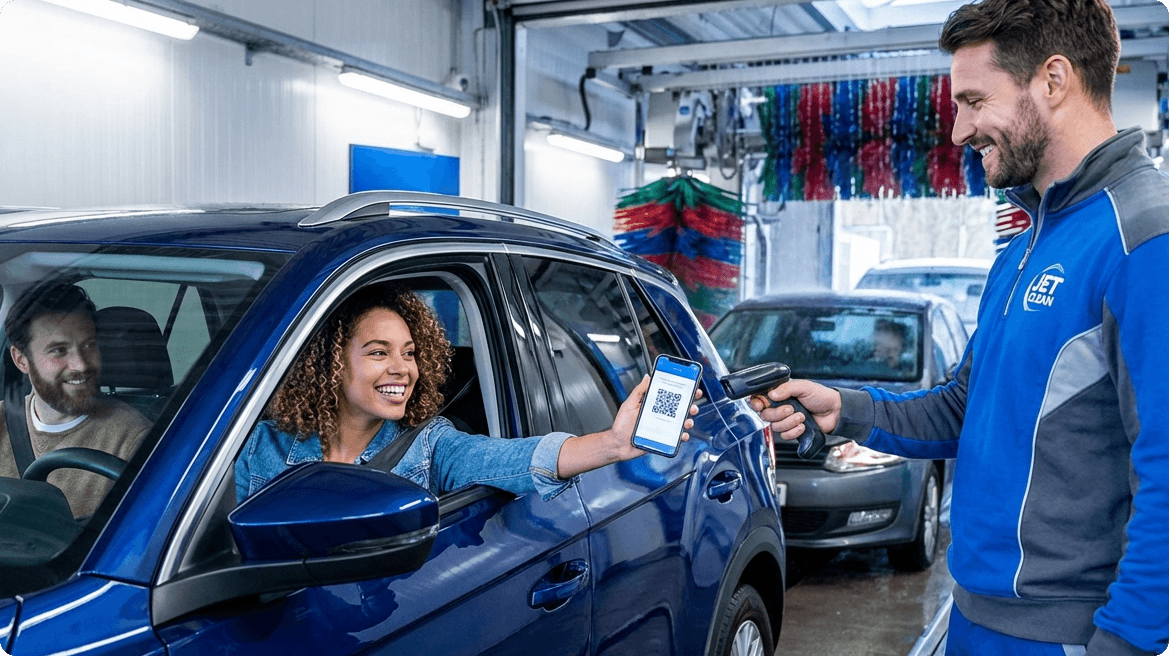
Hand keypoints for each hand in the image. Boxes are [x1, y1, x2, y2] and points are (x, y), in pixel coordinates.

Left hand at [557, 375, 702, 477]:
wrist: (617, 444)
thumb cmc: (622, 425)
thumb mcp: (629, 404)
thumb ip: (639, 391)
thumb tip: (647, 377)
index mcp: (654, 406)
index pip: (671, 397)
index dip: (683, 391)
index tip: (691, 386)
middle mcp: (660, 416)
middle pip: (680, 409)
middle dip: (691, 406)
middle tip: (692, 405)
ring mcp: (663, 428)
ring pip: (681, 423)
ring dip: (688, 421)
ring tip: (687, 421)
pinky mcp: (663, 439)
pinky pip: (676, 438)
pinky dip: (682, 436)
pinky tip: (682, 435)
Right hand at [748, 379, 839, 441]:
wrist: (835, 411)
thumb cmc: (820, 396)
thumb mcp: (803, 387)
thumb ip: (786, 388)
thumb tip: (771, 394)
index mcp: (780, 395)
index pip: (760, 399)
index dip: (756, 403)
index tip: (760, 405)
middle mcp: (780, 407)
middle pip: (765, 415)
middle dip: (778, 413)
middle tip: (791, 409)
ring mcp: (786, 420)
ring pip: (775, 426)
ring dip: (789, 422)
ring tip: (802, 417)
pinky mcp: (793, 431)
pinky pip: (785, 436)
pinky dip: (794, 431)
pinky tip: (803, 426)